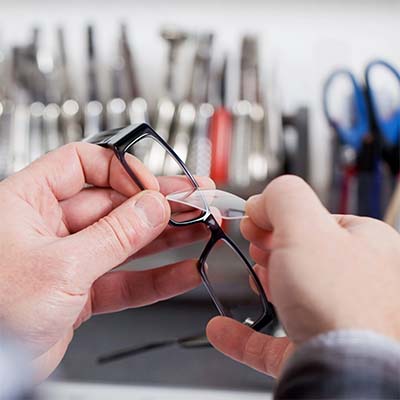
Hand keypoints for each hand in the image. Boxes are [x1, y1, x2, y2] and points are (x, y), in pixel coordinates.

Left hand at [0, 142, 210, 379]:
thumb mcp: (61, 266)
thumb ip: (114, 235)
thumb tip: (152, 207)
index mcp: (30, 202)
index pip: (83, 163)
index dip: (122, 170)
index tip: (151, 188)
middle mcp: (51, 226)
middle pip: (115, 203)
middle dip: (159, 205)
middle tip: (195, 201)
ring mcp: (70, 258)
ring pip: (126, 241)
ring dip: (166, 237)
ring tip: (200, 229)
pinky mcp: (82, 290)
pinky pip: (125, 279)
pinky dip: (156, 278)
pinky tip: (183, 271)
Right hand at [207, 175, 399, 377]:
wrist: (344, 372)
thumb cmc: (339, 301)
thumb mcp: (304, 226)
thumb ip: (283, 197)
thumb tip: (262, 201)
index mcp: (366, 245)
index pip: (316, 219)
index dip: (281, 216)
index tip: (256, 218)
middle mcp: (357, 282)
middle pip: (302, 255)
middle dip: (271, 248)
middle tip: (254, 244)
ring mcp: (336, 318)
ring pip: (292, 294)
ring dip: (264, 284)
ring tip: (253, 279)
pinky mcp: (313, 351)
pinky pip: (271, 340)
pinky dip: (244, 333)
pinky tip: (223, 328)